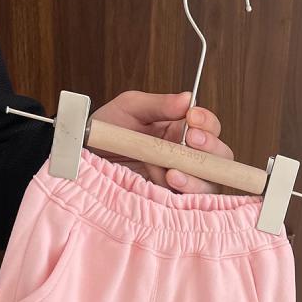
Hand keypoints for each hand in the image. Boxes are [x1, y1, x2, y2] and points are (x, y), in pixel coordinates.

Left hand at [89, 90, 233, 193]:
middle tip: (192, 140)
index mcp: (180, 132)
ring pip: (210, 183)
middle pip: (220, 157)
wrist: (81, 158)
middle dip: (211, 148)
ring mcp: (181, 182)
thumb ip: (158, 104)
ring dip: (197, 176)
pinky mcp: (171, 202)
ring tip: (173, 170)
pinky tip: (169, 181)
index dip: (208, 123)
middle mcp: (186, 158)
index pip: (210, 128)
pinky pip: (192, 202)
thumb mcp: (129, 109)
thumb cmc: (105, 132)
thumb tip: (188, 98)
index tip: (192, 117)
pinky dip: (184, 193)